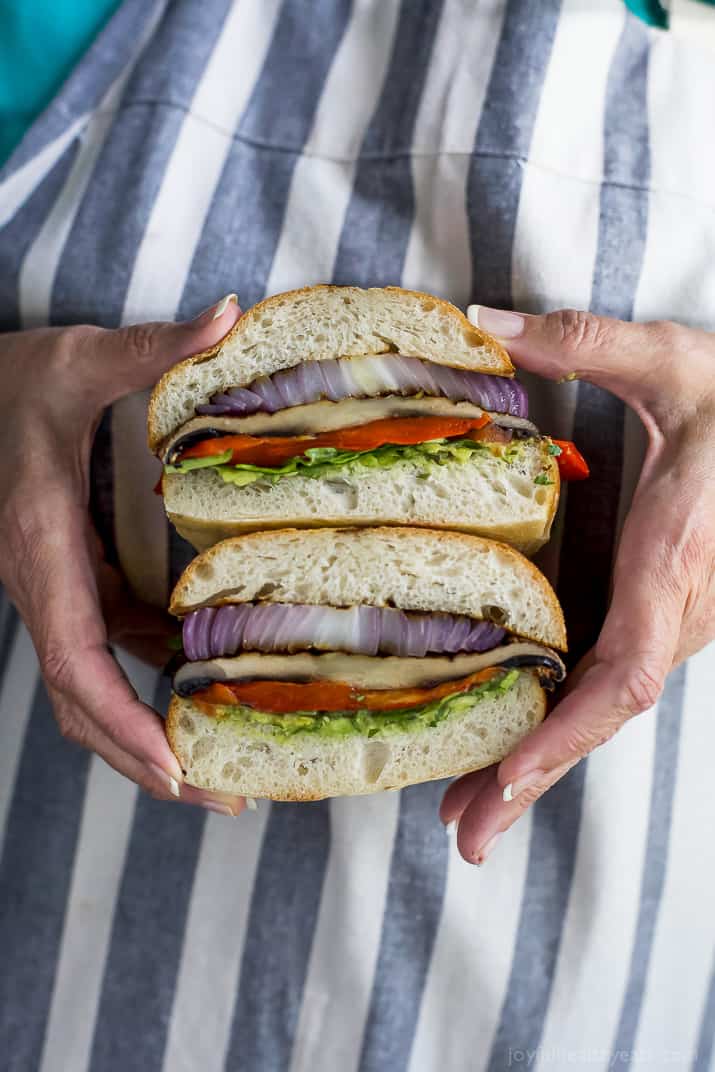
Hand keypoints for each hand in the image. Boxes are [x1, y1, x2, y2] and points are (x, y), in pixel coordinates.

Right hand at [0, 294, 247, 815]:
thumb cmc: (15, 380)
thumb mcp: (80, 359)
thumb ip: (150, 346)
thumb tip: (228, 316)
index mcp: (42, 549)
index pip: (74, 658)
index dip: (121, 718)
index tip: (174, 767)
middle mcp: (45, 585)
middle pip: (83, 701)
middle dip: (145, 758)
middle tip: (225, 795)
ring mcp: (56, 590)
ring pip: (92, 686)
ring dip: (148, 733)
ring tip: (223, 769)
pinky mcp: (72, 582)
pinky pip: (106, 651)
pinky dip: (147, 683)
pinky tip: (200, 690)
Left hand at [441, 307, 714, 862]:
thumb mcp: (675, 362)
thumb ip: (586, 340)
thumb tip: (486, 321)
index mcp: (677, 560)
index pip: (626, 669)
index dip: (569, 728)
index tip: (509, 773)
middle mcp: (677, 611)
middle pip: (601, 715)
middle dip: (533, 776)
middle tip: (464, 834)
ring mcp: (673, 622)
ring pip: (600, 709)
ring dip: (536, 763)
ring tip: (466, 814)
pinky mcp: (662, 615)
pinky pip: (605, 682)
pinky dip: (556, 724)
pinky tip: (508, 743)